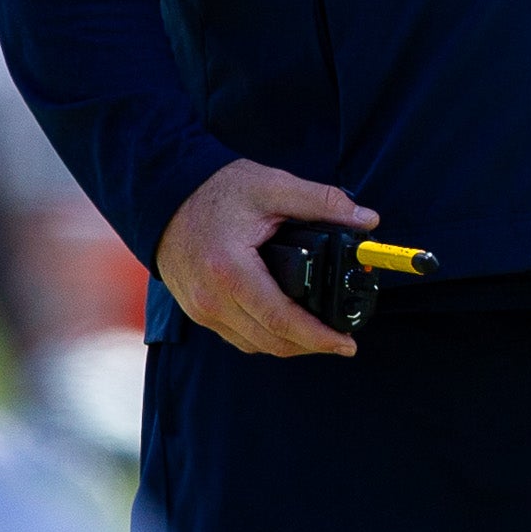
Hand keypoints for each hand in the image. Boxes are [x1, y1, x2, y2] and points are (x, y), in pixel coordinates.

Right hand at [156, 156, 378, 357]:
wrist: (163, 193)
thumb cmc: (216, 190)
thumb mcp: (272, 186)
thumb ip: (322, 202)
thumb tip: (367, 219)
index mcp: (231, 271)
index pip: (282, 319)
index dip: (319, 337)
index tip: (347, 343)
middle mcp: (212, 299)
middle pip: (272, 340)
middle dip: (311, 345)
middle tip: (341, 340)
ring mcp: (201, 309)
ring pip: (255, 345)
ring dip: (290, 345)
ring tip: (319, 334)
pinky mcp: (197, 311)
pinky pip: (238, 337)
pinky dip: (266, 337)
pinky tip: (287, 325)